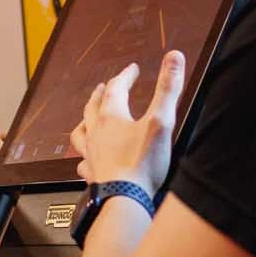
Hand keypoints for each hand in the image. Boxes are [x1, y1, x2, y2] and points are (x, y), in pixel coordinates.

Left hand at [70, 51, 184, 195]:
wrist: (123, 199)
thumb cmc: (141, 163)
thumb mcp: (161, 120)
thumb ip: (168, 88)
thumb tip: (174, 57)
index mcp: (112, 116)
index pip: (115, 87)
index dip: (125, 75)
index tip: (132, 69)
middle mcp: (96, 132)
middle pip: (93, 106)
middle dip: (100, 94)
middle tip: (103, 86)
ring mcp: (91, 154)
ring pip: (81, 132)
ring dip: (84, 121)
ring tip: (86, 119)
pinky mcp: (92, 173)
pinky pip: (82, 161)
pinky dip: (83, 156)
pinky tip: (85, 159)